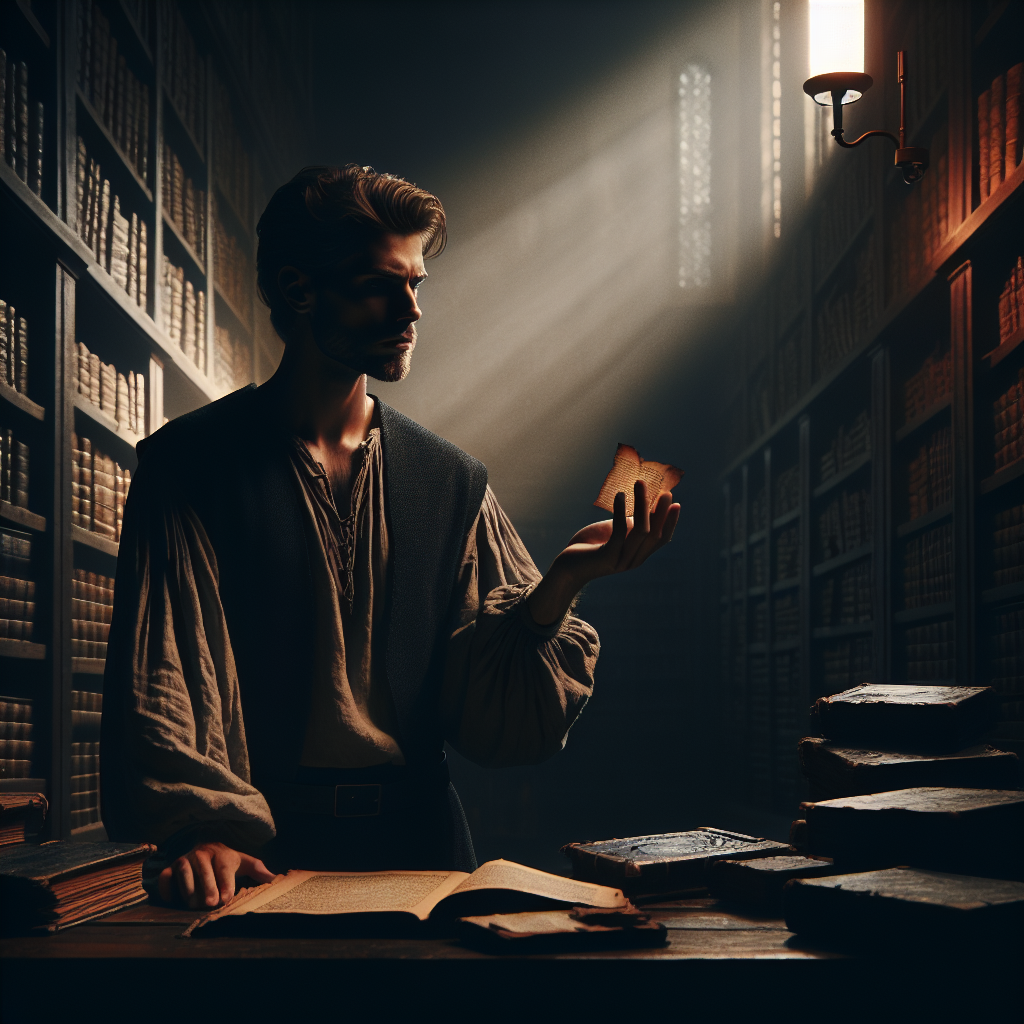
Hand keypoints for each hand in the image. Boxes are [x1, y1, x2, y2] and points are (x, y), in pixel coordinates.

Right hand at [157, 841, 275, 909]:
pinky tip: (172, 899)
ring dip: (188, 888)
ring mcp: (185, 860)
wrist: (204, 847)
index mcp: (222, 853)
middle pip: (204, 869)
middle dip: (207, 887)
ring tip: (193, 904)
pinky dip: (167, 887)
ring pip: (184, 872)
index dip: (225, 883)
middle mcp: (202, 854)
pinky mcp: (171, 868)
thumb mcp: (243, 862)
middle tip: (210, 903)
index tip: (226, 898)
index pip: (224, 867)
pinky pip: (165, 876)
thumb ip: (258, 871)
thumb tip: (276, 879)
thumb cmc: (226, 861)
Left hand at [526, 480, 679, 625]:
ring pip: (640, 531)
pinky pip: (619, 531)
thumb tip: (646, 506)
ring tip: (640, 484)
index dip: (670, 522)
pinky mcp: (606, 557)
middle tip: (665, 491)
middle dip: (661, 512)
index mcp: (638, 555)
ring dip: (642, 505)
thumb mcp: (614, 532)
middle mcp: (633, 560)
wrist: (567, 567)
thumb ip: (630, 524)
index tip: (676, 503)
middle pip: (654, 534)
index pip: (661, 540)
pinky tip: (619, 495)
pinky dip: (620, 510)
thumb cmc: (590, 547)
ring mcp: (621, 560)